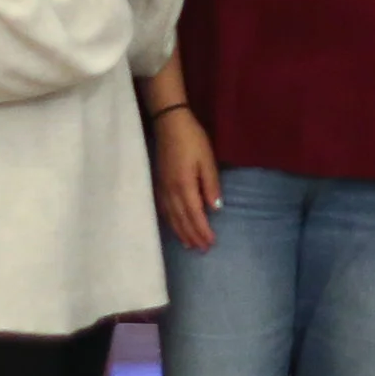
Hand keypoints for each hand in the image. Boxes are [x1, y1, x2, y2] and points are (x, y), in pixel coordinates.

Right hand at [153, 108, 220, 252]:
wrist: (170, 125)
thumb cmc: (193, 140)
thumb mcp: (207, 160)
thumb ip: (211, 185)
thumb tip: (215, 209)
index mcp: (184, 186)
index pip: (195, 215)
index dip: (202, 230)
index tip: (210, 243)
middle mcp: (171, 191)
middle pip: (182, 219)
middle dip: (192, 236)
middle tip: (202, 250)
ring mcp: (162, 188)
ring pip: (172, 217)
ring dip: (181, 232)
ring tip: (189, 245)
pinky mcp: (159, 184)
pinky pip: (164, 209)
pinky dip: (171, 222)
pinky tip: (175, 226)